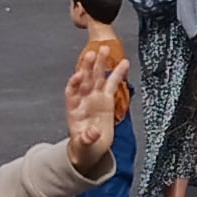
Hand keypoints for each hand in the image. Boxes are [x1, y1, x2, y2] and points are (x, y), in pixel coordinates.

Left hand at [60, 51, 119, 171]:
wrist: (92, 148)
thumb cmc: (85, 145)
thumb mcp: (84, 145)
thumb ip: (87, 138)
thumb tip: (93, 132)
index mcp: (74, 109)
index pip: (72, 92)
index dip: (74, 83)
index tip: (79, 76)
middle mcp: (84, 100)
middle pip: (85, 80)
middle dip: (88, 66)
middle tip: (93, 53)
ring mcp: (95, 97)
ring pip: (98, 77)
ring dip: (101, 63)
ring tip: (106, 48)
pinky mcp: (107, 99)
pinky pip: (113, 83)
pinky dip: (117, 73)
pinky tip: (124, 62)